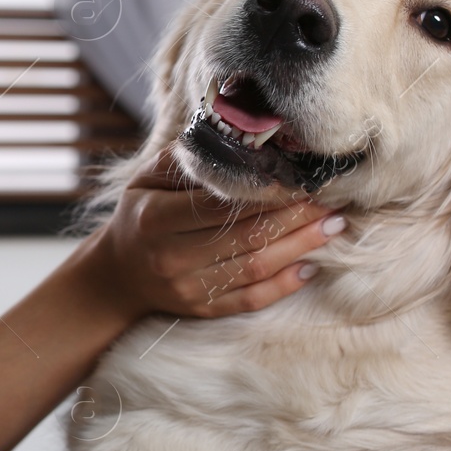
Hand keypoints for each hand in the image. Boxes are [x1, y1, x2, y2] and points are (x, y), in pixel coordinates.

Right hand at [85, 145, 344, 318]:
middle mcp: (171, 257)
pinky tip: (310, 266)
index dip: (265, 193)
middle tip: (332, 200)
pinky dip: (284, 285)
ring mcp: (188, 287)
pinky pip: (251, 300)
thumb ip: (188, 161)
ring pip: (255, 268)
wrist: (117, 274)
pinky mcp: (202, 309)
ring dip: (300, 247)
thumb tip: (240, 142)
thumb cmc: (140, 214)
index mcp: (155, 219)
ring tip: (333, 226)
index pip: (219, 206)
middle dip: (295, 217)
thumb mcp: (146, 179)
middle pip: (246, 236)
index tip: (300, 179)